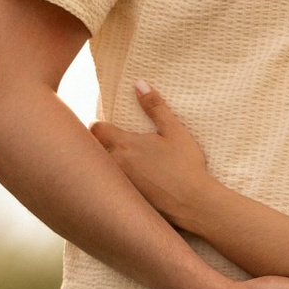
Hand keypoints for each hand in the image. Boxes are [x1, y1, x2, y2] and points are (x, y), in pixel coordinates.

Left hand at [90, 81, 217, 228]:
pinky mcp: (126, 201)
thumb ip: (155, 106)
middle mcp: (115, 165)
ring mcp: (119, 185)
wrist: (194, 205)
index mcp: (123, 144)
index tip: (110, 126)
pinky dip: (118, 183)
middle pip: (95, 149)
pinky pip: (114, 187)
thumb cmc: (186, 166)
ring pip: (103, 170)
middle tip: (117, 144)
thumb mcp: (174, 131)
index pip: (95, 128)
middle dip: (101, 145)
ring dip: (109, 165)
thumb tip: (139, 83)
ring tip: (126, 163)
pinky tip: (135, 183)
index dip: (100, 125)